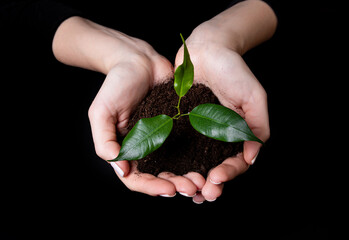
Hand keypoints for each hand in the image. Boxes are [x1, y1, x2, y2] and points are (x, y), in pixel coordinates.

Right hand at [53, 17, 213, 196]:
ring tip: (203, 181)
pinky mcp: (178, 127)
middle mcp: (145, 148)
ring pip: (177, 165)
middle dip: (176, 185)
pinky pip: (189, 146)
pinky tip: (209, 162)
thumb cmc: (115, 84)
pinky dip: (198, 157)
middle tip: (193, 188)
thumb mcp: (101, 112)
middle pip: (160, 176)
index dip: (152, 188)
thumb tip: (121, 170)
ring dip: (189, 176)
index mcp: (125, 149)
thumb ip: (104, 141)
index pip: (136, 179)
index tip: (169, 189)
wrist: (138, 60)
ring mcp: (163, 138)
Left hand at [174, 24, 269, 202]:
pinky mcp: (180, 124)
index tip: (216, 179)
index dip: (228, 174)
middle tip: (202, 194)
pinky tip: (167, 172)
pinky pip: (176, 146)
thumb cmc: (234, 69)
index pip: (236, 162)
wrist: (207, 49)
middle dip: (210, 184)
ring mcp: (198, 132)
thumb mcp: (254, 97)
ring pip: (195, 162)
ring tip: (185, 191)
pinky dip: (173, 161)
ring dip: (191, 179)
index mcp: (238, 133)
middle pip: (215, 168)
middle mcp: (218, 136)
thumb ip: (257, 126)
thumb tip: (252, 157)